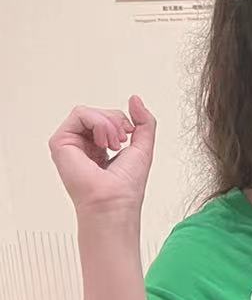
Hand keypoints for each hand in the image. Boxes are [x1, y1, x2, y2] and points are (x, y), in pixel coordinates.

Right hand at [48, 97, 156, 220]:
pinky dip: (98, 122)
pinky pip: (79, 113)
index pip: (106, 119)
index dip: (121, 121)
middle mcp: (81, 146)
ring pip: (88, 112)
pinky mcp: (60, 143)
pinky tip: (103, 141)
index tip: (128, 137)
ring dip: (108, 123)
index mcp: (97, 148)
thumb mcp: (143, 146)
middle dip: (116, 121)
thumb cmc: (127, 185)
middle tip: (120, 141)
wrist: (115, 201)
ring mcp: (69, 144)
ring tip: (113, 143)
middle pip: (98, 113)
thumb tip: (135, 98)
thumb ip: (144, 121)